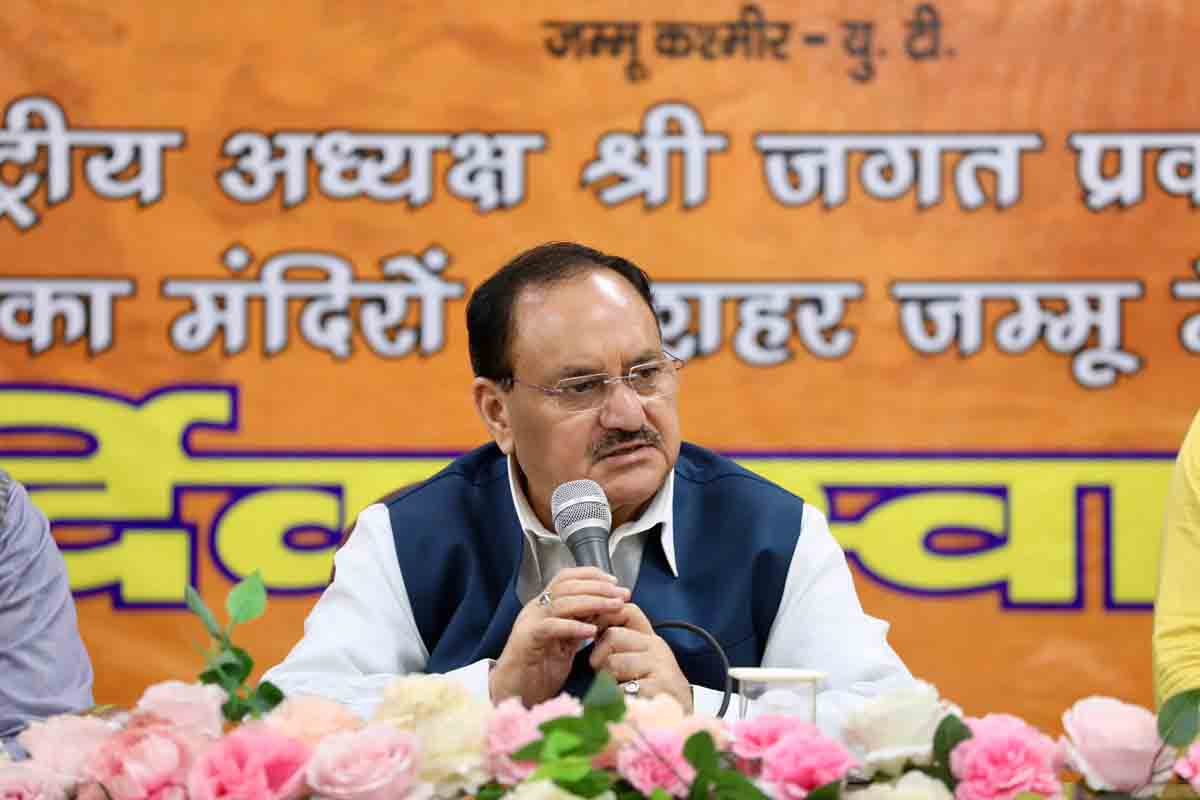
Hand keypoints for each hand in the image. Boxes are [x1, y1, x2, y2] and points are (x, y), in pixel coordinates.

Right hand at [490, 567, 629, 705]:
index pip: (566, 578)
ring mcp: (529, 623)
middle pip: (567, 585)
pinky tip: (591, 631)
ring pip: (561, 602)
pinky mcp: (526, 640)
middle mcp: (535, 610)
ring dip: (592, 602)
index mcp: (543, 607)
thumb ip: (579, 626)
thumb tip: (604, 612)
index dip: (591, 576)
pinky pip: (550, 627)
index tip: (615, 583)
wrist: (512, 695)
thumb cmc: (538, 673)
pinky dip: (572, 626)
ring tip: (615, 607)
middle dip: (598, 588)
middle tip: (622, 595)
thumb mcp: (564, 645)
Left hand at [589, 602, 691, 712]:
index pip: (626, 611)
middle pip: (612, 636)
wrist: (679, 720)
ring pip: (612, 662)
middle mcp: (657, 647)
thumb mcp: (637, 662)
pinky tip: (624, 704)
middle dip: (600, 657)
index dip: (604, 617)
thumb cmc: (651, 691)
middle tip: (604, 674)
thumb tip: (587, 625)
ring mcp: (659, 667)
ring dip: (606, 680)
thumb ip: (618, 645)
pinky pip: (619, 688)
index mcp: (650, 638)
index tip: (593, 635)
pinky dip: (614, 699)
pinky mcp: (658, 688)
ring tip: (618, 690)